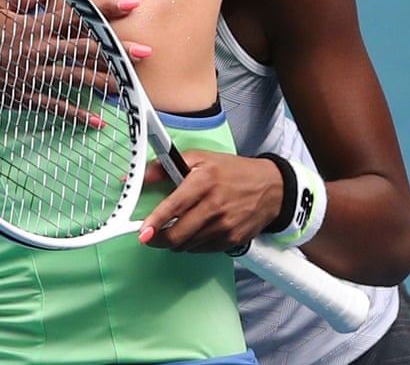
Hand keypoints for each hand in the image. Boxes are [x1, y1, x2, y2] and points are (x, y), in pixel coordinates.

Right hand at [0, 0, 149, 126]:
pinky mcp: (22, 95)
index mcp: (34, 23)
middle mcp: (38, 48)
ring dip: (104, 81)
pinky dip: (75, 114)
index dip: (104, 8)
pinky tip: (96, 121)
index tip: (132, 5)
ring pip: (75, 77)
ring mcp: (32, 74)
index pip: (76, 13)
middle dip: (118, 50)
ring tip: (129, 88)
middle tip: (146, 52)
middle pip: (85, 47)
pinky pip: (53, 106)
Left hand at [138, 151, 283, 252]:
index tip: (143, 232)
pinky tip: (196, 230)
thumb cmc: (233, 172)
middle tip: (151, 235)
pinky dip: (193, 244)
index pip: (174, 206)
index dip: (155, 222)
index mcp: (204, 181)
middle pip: (177, 234)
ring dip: (176, 241)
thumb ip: (165, 167)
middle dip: (159, 239)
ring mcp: (224, 225)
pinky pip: (202, 249)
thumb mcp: (199, 159)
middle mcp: (214, 205)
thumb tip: (139, 177)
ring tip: (177, 227)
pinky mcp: (231, 240)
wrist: (271, 188)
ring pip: (187, 245)